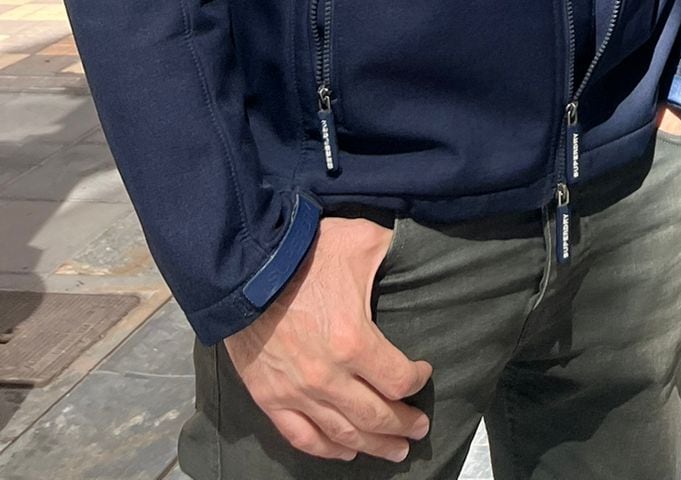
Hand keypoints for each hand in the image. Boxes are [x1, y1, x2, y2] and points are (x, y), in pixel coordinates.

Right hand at [224, 216, 430, 462]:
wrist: (244, 269)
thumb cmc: (304, 253)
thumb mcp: (360, 240)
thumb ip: (391, 251)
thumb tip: (412, 252)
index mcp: (355, 341)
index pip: (398, 379)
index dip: (417, 380)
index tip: (423, 373)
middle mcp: (329, 378)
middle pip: (376, 416)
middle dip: (403, 425)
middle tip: (419, 429)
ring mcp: (297, 393)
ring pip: (343, 434)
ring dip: (373, 445)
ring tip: (394, 450)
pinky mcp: (271, 399)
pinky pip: (303, 437)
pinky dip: (327, 450)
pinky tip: (345, 452)